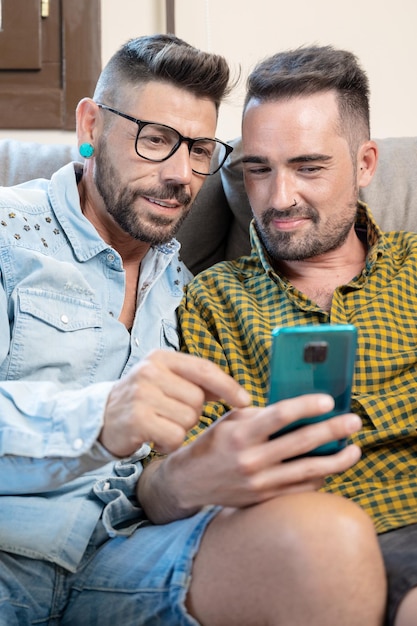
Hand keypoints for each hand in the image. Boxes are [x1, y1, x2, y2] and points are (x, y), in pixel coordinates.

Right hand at [99, 349, 250, 456]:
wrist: (100, 420)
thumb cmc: (142, 401)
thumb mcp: (165, 381)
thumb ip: (197, 382)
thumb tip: (237, 392)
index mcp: (161, 358)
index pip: (204, 369)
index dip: (228, 386)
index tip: (245, 401)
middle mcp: (150, 371)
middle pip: (197, 399)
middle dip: (192, 413)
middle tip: (169, 415)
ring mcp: (142, 394)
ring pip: (188, 419)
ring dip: (180, 430)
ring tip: (160, 425)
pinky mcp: (137, 419)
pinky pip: (175, 436)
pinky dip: (169, 444)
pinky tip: (155, 439)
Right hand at [139, 394, 361, 521]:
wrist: (190, 482)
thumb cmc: (213, 444)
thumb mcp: (230, 421)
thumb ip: (260, 415)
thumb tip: (296, 409)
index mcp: (240, 434)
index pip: (279, 416)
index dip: (306, 406)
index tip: (328, 400)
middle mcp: (251, 460)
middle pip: (301, 443)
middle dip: (332, 430)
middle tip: (353, 421)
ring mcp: (259, 484)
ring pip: (308, 471)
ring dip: (336, 460)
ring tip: (354, 449)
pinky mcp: (264, 499)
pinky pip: (300, 489)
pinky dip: (320, 478)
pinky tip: (331, 467)